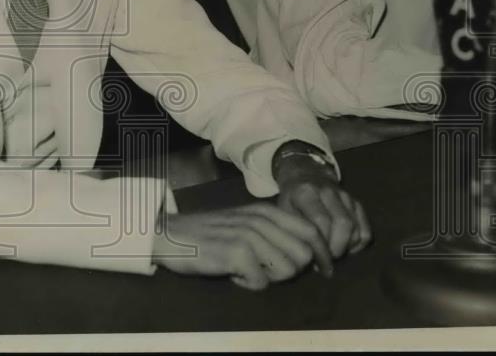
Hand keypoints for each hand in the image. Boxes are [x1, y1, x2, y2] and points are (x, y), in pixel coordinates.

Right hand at [151, 202, 333, 289]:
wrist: (172, 235)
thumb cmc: (211, 233)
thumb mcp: (245, 222)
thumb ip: (274, 232)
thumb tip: (309, 255)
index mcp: (266, 211)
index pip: (311, 231)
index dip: (323, 254)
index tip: (323, 271)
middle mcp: (260, 220)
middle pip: (303, 255)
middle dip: (291, 269)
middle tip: (267, 269)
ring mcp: (248, 236)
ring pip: (287, 270)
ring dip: (269, 277)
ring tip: (248, 270)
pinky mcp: (236, 254)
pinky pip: (261, 282)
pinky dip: (248, 284)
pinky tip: (233, 274)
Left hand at [274, 155, 371, 259]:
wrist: (305, 174)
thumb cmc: (292, 198)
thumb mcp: (283, 210)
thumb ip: (294, 231)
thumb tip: (308, 259)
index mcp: (306, 193)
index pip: (321, 221)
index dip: (321, 246)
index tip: (318, 264)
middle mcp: (328, 192)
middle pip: (343, 224)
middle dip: (337, 248)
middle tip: (327, 260)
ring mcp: (345, 196)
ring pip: (356, 227)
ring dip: (347, 247)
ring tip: (333, 254)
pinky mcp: (356, 203)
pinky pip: (366, 229)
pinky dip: (358, 243)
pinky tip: (346, 247)